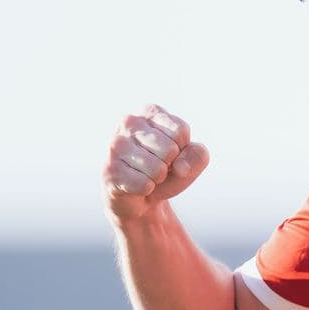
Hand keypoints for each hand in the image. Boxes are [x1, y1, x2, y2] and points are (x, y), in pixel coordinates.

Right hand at [103, 103, 209, 224]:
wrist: (141, 197)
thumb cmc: (167, 170)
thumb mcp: (191, 160)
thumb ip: (198, 156)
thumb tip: (180, 167)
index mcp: (149, 111)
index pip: (181, 131)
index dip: (182, 149)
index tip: (170, 152)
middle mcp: (129, 122)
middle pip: (170, 150)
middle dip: (169, 165)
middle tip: (157, 166)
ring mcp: (116, 145)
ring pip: (157, 169)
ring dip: (157, 178)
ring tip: (146, 175)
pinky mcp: (109, 170)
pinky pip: (144, 185)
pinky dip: (146, 189)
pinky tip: (134, 185)